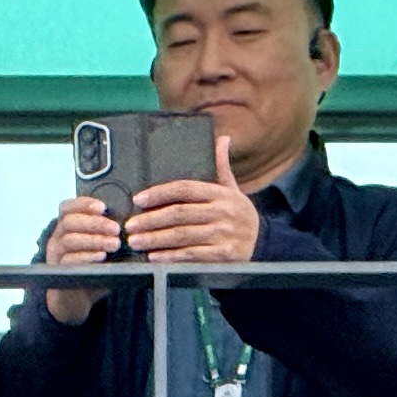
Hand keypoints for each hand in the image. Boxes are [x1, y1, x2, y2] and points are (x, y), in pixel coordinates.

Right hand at [39, 192, 122, 324]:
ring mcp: (55, 255)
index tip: (103, 207)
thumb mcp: (101, 247)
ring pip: (69, 240)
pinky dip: (86, 257)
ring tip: (114, 244)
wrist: (76, 298)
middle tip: (116, 229)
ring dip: (94, 240)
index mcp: (66, 227)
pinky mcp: (58, 272)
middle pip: (69, 222)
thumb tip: (132, 224)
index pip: (68, 207)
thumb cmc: (92, 268)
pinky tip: (101, 257)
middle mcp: (57, 238)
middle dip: (95, 223)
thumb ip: (109, 235)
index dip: (84, 204)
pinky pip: (68, 261)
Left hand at [125, 138, 261, 266]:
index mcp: (221, 194)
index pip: (185, 188)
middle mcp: (222, 212)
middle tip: (130, 225)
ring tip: (136, 241)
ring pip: (182, 235)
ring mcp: (224, 234)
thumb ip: (222, 167)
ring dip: (155, 239)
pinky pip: (192, 254)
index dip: (159, 193)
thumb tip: (223, 139)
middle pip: (179, 213)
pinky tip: (155, 257)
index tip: (138, 199)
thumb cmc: (240, 215)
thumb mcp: (234, 190)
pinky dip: (171, 257)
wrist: (265, 245)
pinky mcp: (224, 255)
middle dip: (150, 220)